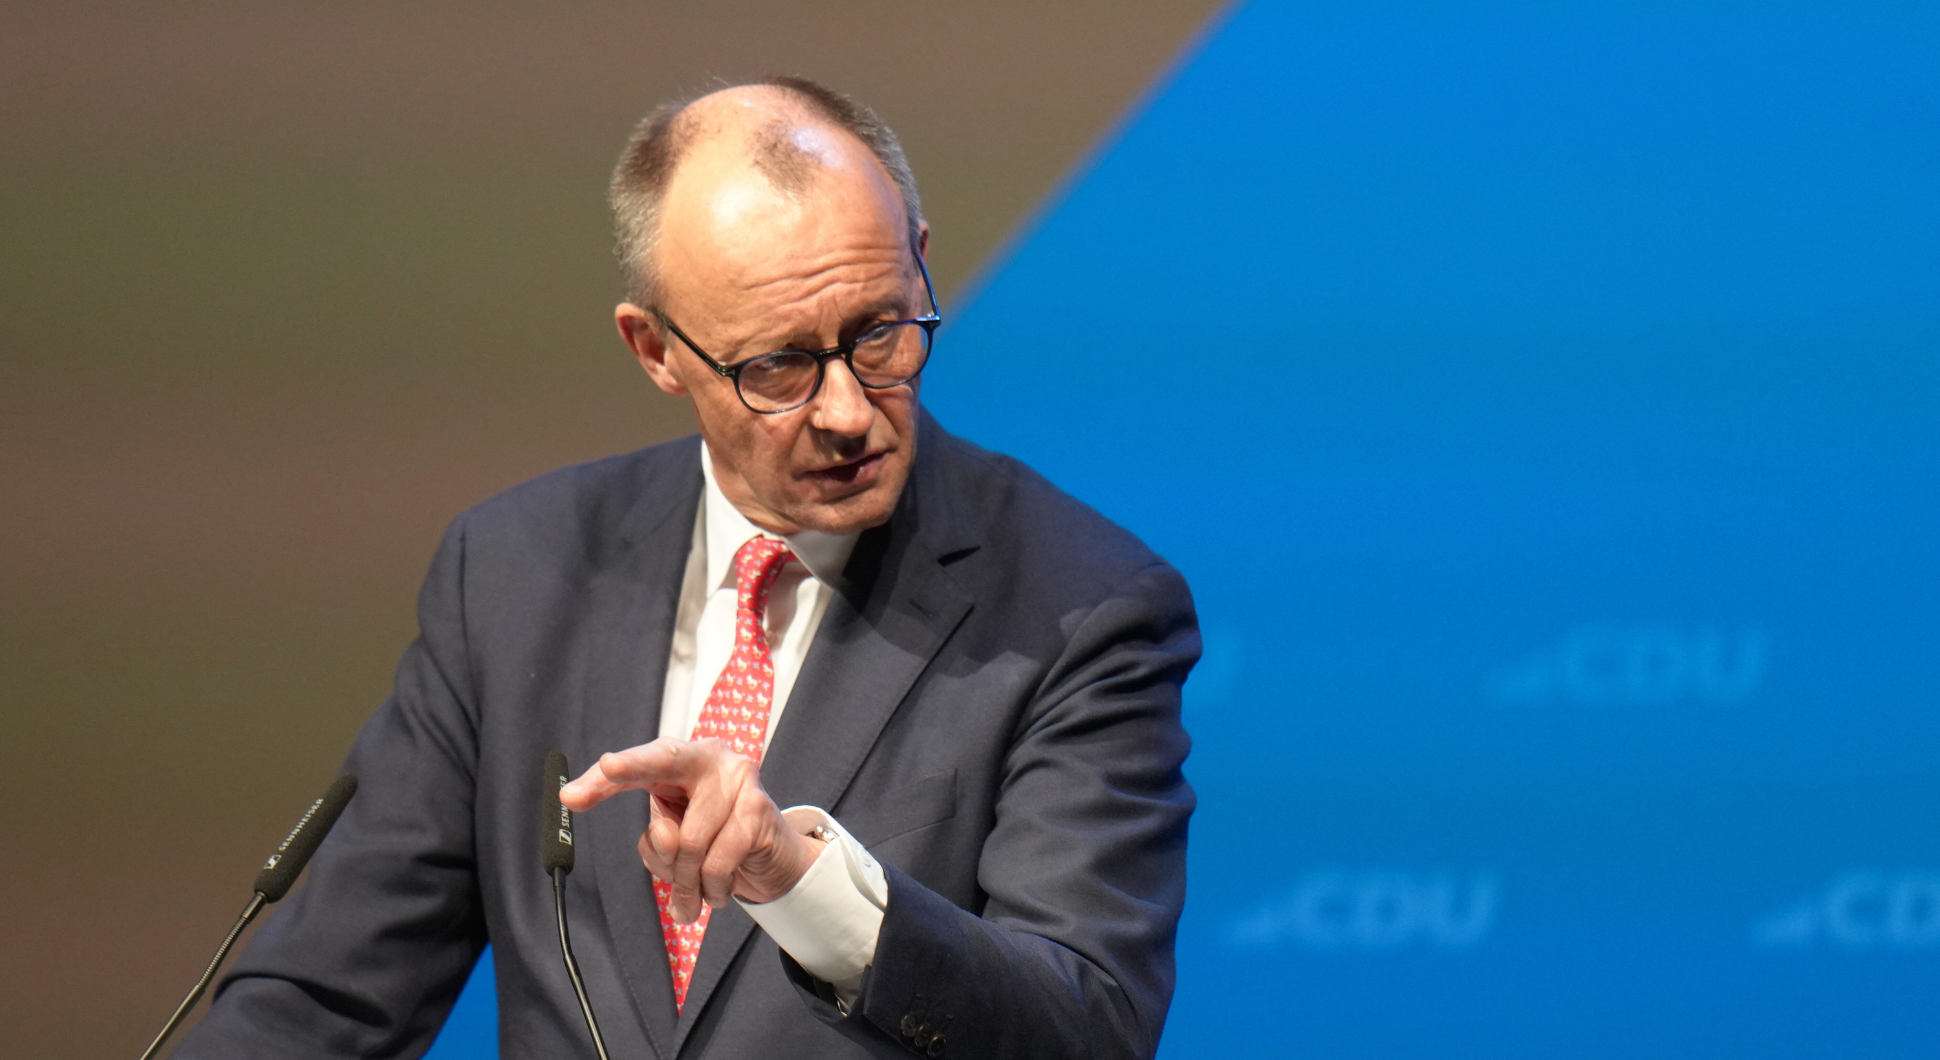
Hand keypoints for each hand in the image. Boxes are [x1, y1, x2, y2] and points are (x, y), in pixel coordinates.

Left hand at [558, 738, 825, 922]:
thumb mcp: (676, 837)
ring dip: (687, 882)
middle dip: (636, 775)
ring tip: (695, 895)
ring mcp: (739, 780)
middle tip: (610, 771)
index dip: (614, 774)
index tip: (588, 781)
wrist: (772, 856)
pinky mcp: (759, 810)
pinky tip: (717, 893)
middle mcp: (711, 759)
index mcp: (682, 759)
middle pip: (664, 767)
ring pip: (689, 842)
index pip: (643, 763)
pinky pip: (716, 863)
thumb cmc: (715, 839)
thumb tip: (662, 835)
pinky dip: (713, 889)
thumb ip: (658, 836)